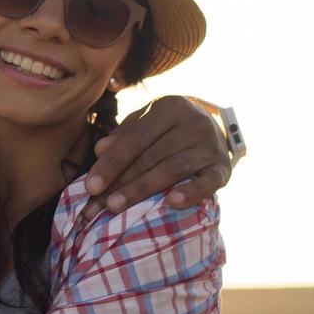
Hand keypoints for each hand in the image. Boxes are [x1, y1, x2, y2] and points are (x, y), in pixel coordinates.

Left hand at [83, 95, 230, 217]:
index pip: (135, 139)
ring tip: (116, 207)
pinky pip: (208, 182)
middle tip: (98, 205)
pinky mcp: (224, 168)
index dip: (111, 163)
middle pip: (150, 156)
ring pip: (172, 169)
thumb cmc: (172, 129)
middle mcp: (193, 122)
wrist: (217, 129)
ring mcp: (211, 145)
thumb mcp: (148, 124)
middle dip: (121, 182)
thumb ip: (125, 136)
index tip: (90, 186)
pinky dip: (190, 192)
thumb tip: (100, 149)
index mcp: (170, 107)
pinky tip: (172, 203)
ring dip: (142, 189)